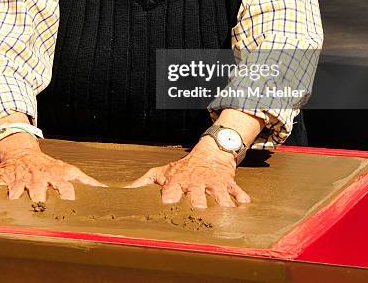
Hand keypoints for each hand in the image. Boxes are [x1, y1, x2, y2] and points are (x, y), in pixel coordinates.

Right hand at [0, 133, 105, 200]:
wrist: (21, 152)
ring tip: (14, 209)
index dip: (68, 198)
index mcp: (54, 177)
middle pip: (38, 194)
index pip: (64, 189)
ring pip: (15, 193)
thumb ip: (87, 181)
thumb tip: (108, 190)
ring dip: (14, 200)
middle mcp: (37, 180)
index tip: (73, 208)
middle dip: (39, 202)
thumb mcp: (68, 169)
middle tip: (40, 210)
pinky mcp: (1, 181)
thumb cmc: (48, 165)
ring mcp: (18, 181)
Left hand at [125, 136, 249, 208]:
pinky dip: (240, 198)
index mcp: (178, 182)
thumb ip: (144, 182)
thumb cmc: (184, 167)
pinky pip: (236, 191)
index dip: (170, 198)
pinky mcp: (228, 184)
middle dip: (198, 205)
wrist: (210, 152)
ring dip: (221, 205)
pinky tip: (243, 204)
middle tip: (199, 214)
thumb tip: (124, 192)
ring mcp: (213, 184)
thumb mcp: (163, 171)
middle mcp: (195, 184)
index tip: (168, 206)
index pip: (172, 192)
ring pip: (218, 196)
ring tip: (224, 214)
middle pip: (197, 198)